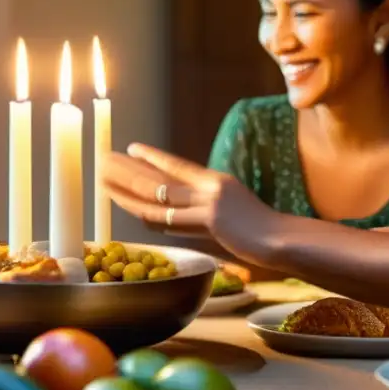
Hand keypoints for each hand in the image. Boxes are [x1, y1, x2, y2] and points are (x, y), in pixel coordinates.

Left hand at [101, 143, 276, 260]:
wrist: (283, 240)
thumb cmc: (261, 232)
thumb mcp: (232, 212)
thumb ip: (204, 212)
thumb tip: (175, 219)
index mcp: (216, 181)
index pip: (177, 165)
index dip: (152, 157)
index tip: (132, 149)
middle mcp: (210, 186)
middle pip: (160, 176)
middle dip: (129, 169)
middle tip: (105, 161)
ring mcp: (209, 202)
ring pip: (158, 196)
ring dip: (128, 191)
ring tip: (105, 184)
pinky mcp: (211, 220)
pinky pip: (171, 220)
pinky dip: (149, 217)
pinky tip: (132, 212)